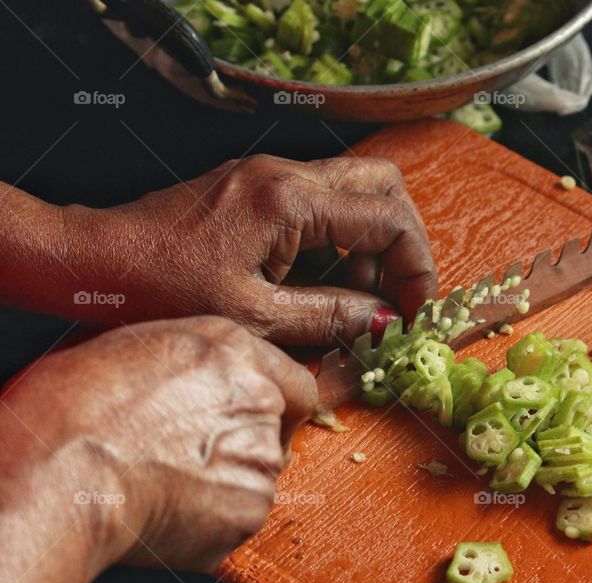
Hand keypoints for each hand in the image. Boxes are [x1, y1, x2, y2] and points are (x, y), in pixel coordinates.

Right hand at [0, 316, 318, 576]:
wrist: (63, 469)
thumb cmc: (74, 408)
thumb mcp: (135, 347)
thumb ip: (192, 362)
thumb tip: (195, 378)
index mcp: (233, 350)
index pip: (295, 384)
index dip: (278, 409)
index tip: (255, 424)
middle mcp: (259, 399)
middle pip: (273, 434)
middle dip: (238, 448)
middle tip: (184, 459)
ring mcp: (259, 458)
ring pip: (253, 478)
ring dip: (222, 485)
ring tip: (161, 484)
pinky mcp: (248, 510)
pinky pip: (235, 520)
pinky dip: (208, 524)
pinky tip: (163, 511)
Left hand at [58, 155, 437, 344]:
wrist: (95, 258)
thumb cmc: (160, 287)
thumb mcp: (254, 316)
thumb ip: (330, 316)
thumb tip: (386, 322)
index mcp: (291, 201)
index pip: (390, 220)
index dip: (416, 269)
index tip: (417, 313)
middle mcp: (288, 173)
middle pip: (385, 186)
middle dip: (403, 244)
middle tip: (395, 297)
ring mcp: (273, 174)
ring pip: (358, 189)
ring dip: (373, 242)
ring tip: (358, 298)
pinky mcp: (259, 185)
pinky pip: (324, 200)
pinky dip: (342, 239)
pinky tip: (325, 282)